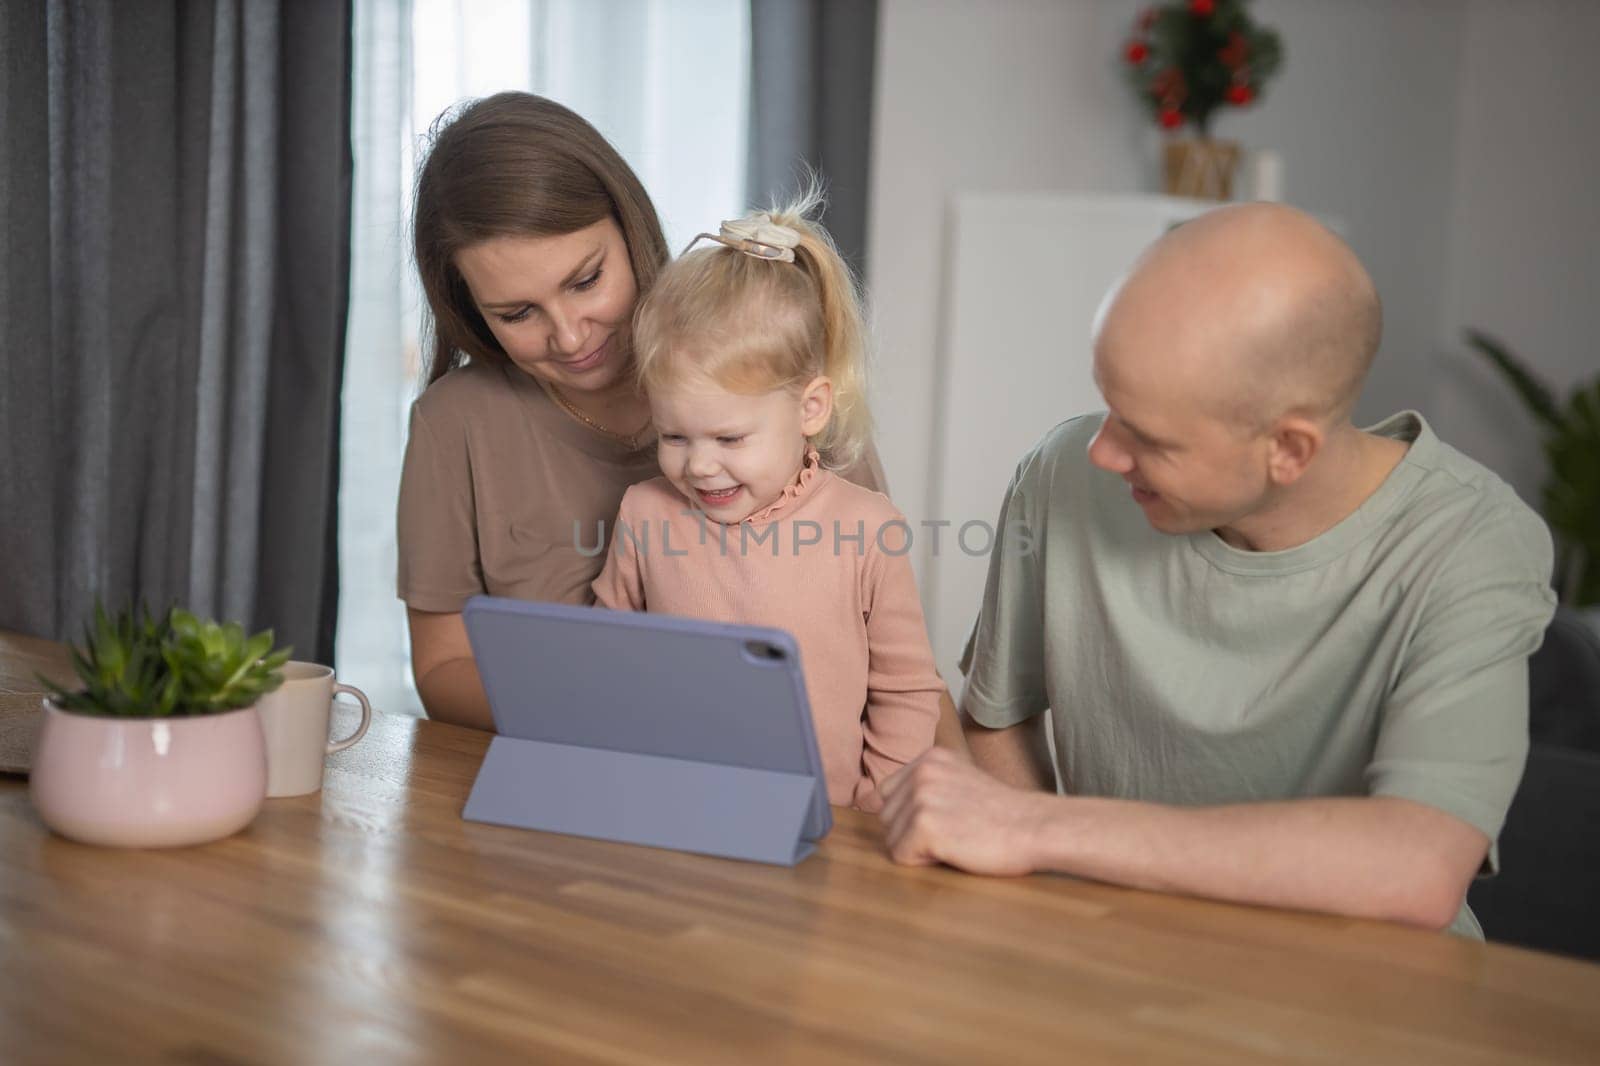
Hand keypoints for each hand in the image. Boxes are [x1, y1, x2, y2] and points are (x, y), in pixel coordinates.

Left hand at [878, 748, 1049, 875]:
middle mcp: (921, 772)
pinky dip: (924, 862)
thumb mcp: (960, 781)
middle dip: (912, 833)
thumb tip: (870, 801)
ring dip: (919, 848)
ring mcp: (922, 798)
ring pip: (892, 839)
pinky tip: (955, 850)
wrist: (1036, 828)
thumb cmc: (1002, 814)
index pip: (887, 793)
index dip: (910, 815)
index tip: (945, 819)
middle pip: (886, 817)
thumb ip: (924, 785)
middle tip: (956, 831)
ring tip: (957, 839)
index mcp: (929, 758)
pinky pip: (901, 856)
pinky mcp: (925, 826)